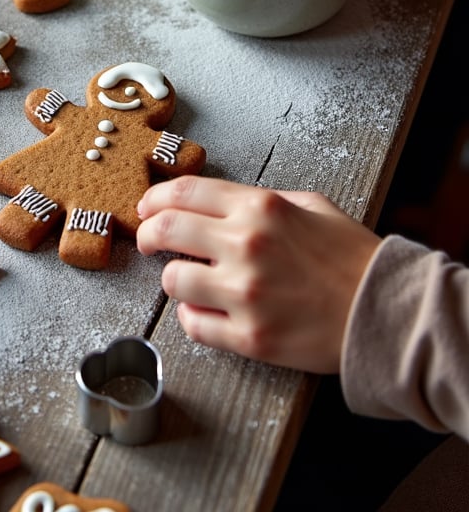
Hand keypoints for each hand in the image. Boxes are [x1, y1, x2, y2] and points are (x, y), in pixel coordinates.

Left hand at [136, 176, 380, 372]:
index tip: (145, 209)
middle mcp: (246, 244)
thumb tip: (213, 202)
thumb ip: (258, 200)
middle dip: (147, 235)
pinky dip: (192, 317)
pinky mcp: (249, 337)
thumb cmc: (349, 257)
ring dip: (173, 279)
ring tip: (190, 281)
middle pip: (164, 230)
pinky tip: (205, 312)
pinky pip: (192, 325)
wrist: (385, 311)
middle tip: (148, 242)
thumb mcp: (308, 205)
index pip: (182, 193)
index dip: (154, 200)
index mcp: (259, 207)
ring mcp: (245, 293)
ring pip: (171, 280)